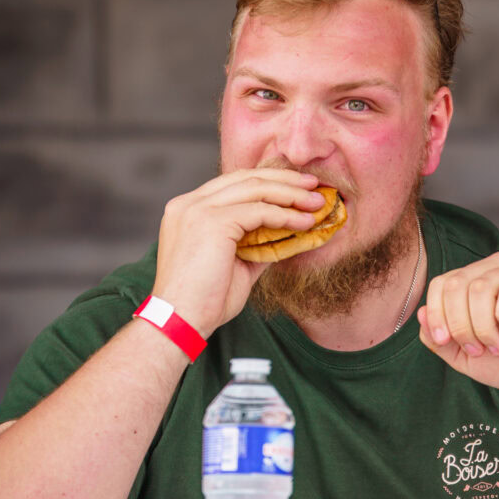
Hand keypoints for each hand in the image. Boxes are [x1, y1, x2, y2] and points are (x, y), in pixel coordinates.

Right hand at [152, 169, 324, 335]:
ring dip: (291, 194)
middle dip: (285, 179)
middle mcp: (189, 203)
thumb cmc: (205, 301)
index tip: (298, 187)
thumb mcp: (236, 264)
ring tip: (318, 202)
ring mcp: (198, 209)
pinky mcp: (211, 221)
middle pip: (246, 177)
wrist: (180, 321)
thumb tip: (288, 233)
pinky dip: (286, 215)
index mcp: (188, 209)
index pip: (234, 183)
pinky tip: (305, 222)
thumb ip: (257, 244)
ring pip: (255, 188)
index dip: (269, 181)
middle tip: (314, 185)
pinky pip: (259, 211)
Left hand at [417, 252, 498, 395]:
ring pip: (480, 286)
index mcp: (473, 283)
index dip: (436, 314)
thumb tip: (420, 314)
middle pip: (456, 284)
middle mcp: (493, 270)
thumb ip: (439, 339)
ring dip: (483, 325)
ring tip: (496, 345)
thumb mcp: (464, 358)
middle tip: (477, 349)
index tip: (447, 343)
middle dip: (460, 324)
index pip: (441, 284)